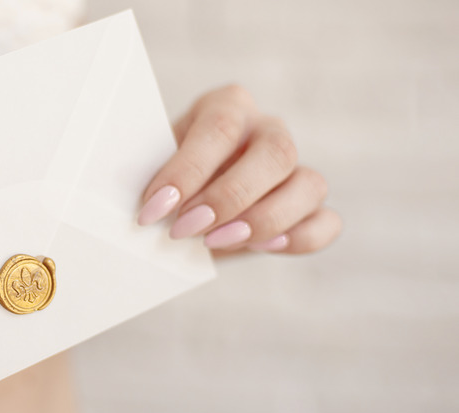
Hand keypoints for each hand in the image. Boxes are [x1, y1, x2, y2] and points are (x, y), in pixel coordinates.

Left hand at [138, 85, 340, 253]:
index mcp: (225, 107)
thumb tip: (143, 207)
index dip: (188, 169)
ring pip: (309, 184)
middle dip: (228, 197)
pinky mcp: (309, 207)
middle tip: (184, 228)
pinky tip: (262, 247)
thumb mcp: (149, 170)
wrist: (182, 208)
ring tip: (216, 242)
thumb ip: (151, 180)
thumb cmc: (164, 184)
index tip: (154, 207)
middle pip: (275, 152)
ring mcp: (295, 168)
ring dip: (263, 219)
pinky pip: (326, 222)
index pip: (219, 126)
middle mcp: (267, 130)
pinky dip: (299, 238)